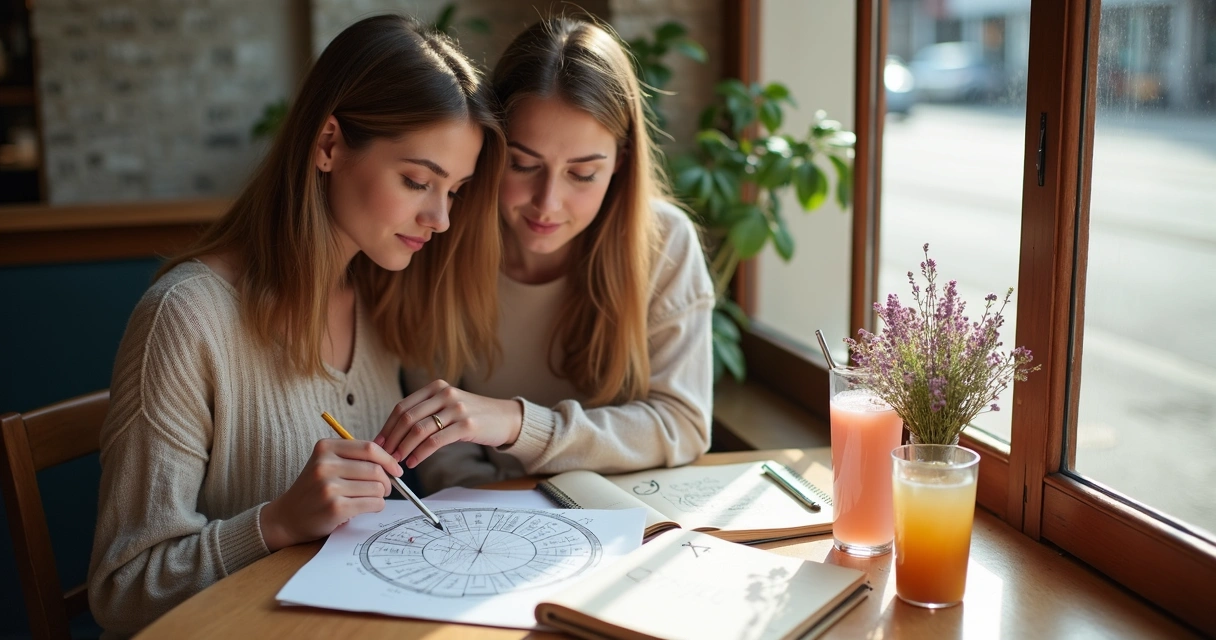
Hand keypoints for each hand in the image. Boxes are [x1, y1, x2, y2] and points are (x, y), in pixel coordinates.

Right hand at [260, 438, 400, 550]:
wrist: (287, 517)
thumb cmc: (315, 490)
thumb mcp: (327, 464)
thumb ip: (354, 459)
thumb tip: (392, 464)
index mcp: (325, 447)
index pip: (369, 448)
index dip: (388, 459)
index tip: (396, 470)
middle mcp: (325, 464)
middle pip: (375, 468)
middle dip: (387, 481)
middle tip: (386, 489)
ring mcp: (329, 486)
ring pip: (376, 487)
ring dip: (381, 495)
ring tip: (372, 499)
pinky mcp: (335, 507)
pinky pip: (372, 503)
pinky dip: (377, 506)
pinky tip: (368, 508)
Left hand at [374, 379, 523, 468]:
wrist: (505, 418)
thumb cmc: (472, 415)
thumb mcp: (448, 406)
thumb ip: (426, 413)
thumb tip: (394, 434)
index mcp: (436, 388)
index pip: (402, 407)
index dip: (387, 426)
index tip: (378, 443)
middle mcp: (445, 394)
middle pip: (407, 418)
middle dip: (392, 439)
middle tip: (384, 456)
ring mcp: (457, 409)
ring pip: (419, 430)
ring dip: (403, 448)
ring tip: (397, 461)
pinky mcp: (467, 425)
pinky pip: (436, 441)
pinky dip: (420, 453)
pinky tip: (413, 462)